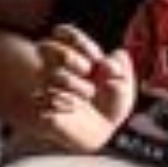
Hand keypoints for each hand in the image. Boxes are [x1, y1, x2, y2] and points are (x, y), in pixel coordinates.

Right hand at [31, 24, 135, 151]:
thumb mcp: (124, 85)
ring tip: (88, 94)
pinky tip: (73, 107)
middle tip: (87, 70)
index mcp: (80, 56)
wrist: (102, 133)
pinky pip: (45, 98)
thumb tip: (116, 54)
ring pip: (52, 74)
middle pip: (45, 47)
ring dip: (76, 84)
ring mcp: (48, 86)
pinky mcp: (43, 106)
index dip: (74, 38)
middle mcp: (59, 67)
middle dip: (70, 57)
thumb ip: (122, 69)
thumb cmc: (110, 105)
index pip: (63, 34)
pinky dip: (63, 102)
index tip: (93, 54)